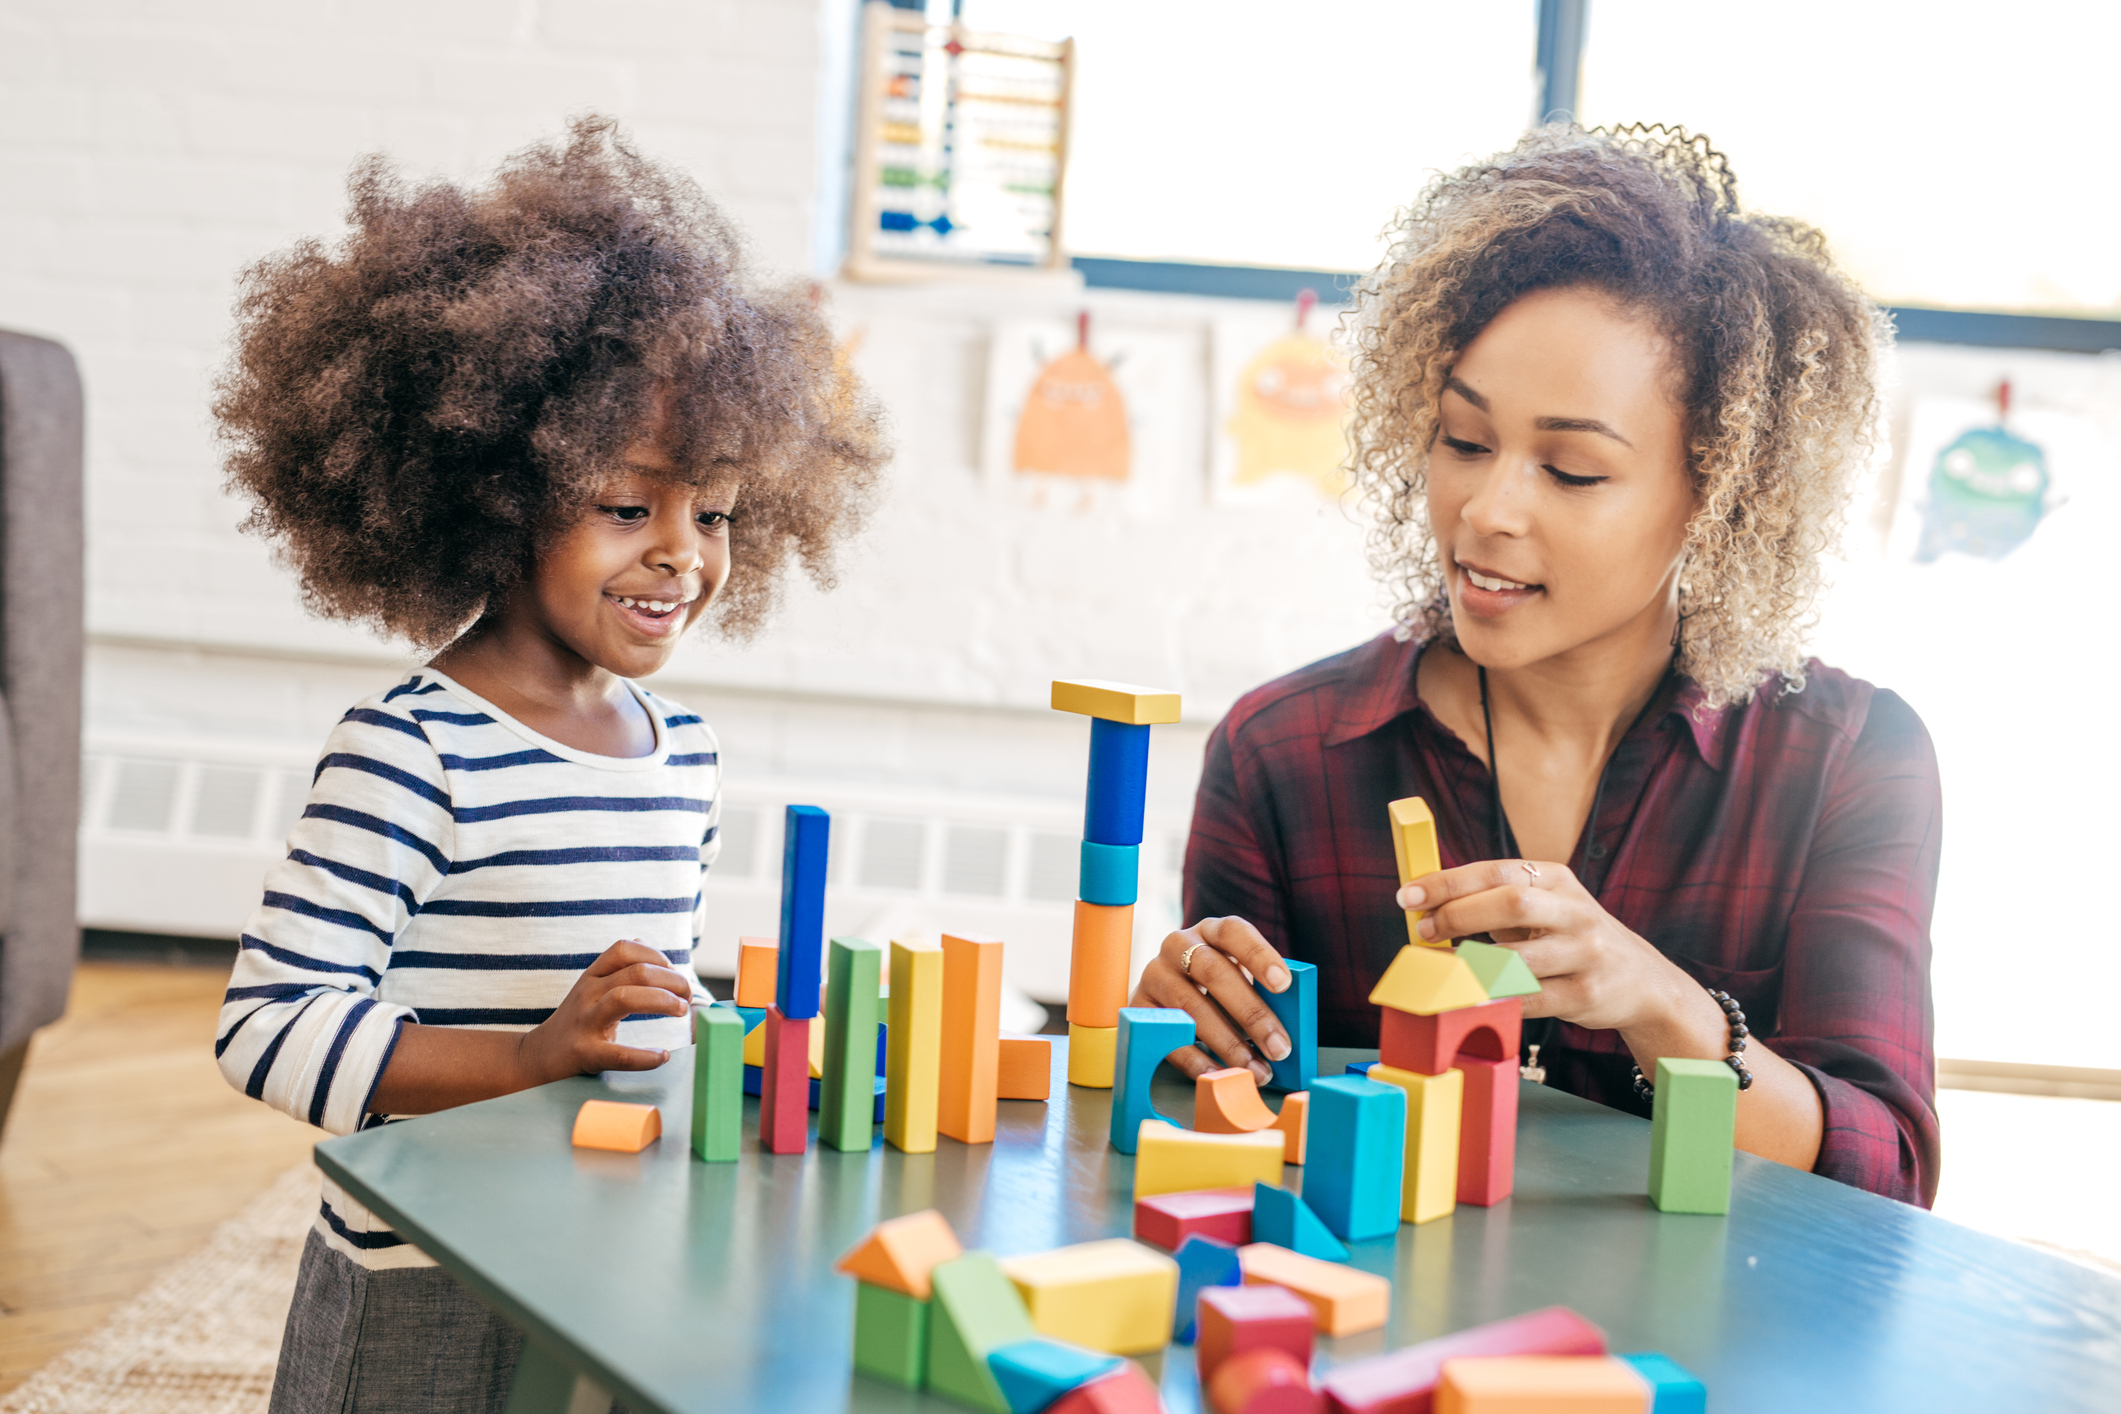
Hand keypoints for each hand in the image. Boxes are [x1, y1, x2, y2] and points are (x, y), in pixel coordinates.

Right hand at [515, 939, 693, 1083]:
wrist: (536, 1057)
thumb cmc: (576, 1022)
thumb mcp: (593, 990)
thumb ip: (621, 973)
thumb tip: (658, 958)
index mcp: (592, 976)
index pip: (624, 949)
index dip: (656, 955)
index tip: (673, 972)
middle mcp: (587, 993)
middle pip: (634, 972)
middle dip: (670, 980)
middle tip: (687, 996)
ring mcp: (584, 1021)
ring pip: (624, 998)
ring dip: (661, 1002)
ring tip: (681, 1011)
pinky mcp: (583, 1053)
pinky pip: (618, 1053)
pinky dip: (645, 1056)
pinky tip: (661, 1056)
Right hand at [1127, 916, 1292, 1084]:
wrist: (1167, 989)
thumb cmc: (1217, 985)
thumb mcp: (1238, 975)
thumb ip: (1260, 990)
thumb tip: (1283, 1029)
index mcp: (1210, 931)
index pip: (1234, 932)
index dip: (1259, 955)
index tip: (1284, 985)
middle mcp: (1177, 945)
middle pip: (1214, 972)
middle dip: (1251, 1013)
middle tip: (1279, 1047)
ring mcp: (1154, 974)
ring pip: (1191, 1006)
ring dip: (1228, 1043)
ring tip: (1256, 1069)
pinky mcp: (1139, 1006)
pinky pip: (1168, 1034)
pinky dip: (1196, 1058)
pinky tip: (1220, 1073)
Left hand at [1397, 860, 1700, 1036]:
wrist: (1643, 982)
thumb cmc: (1573, 938)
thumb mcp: (1546, 905)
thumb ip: (1495, 899)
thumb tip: (1426, 901)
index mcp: (1558, 879)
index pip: (1496, 871)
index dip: (1447, 882)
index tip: (1408, 896)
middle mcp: (1575, 912)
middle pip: (1510, 903)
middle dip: (1458, 915)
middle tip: (1424, 930)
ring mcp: (1584, 953)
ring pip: (1517, 958)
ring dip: (1469, 964)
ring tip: (1442, 965)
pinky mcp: (1585, 994)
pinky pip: (1527, 999)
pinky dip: (1493, 998)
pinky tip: (1470, 994)